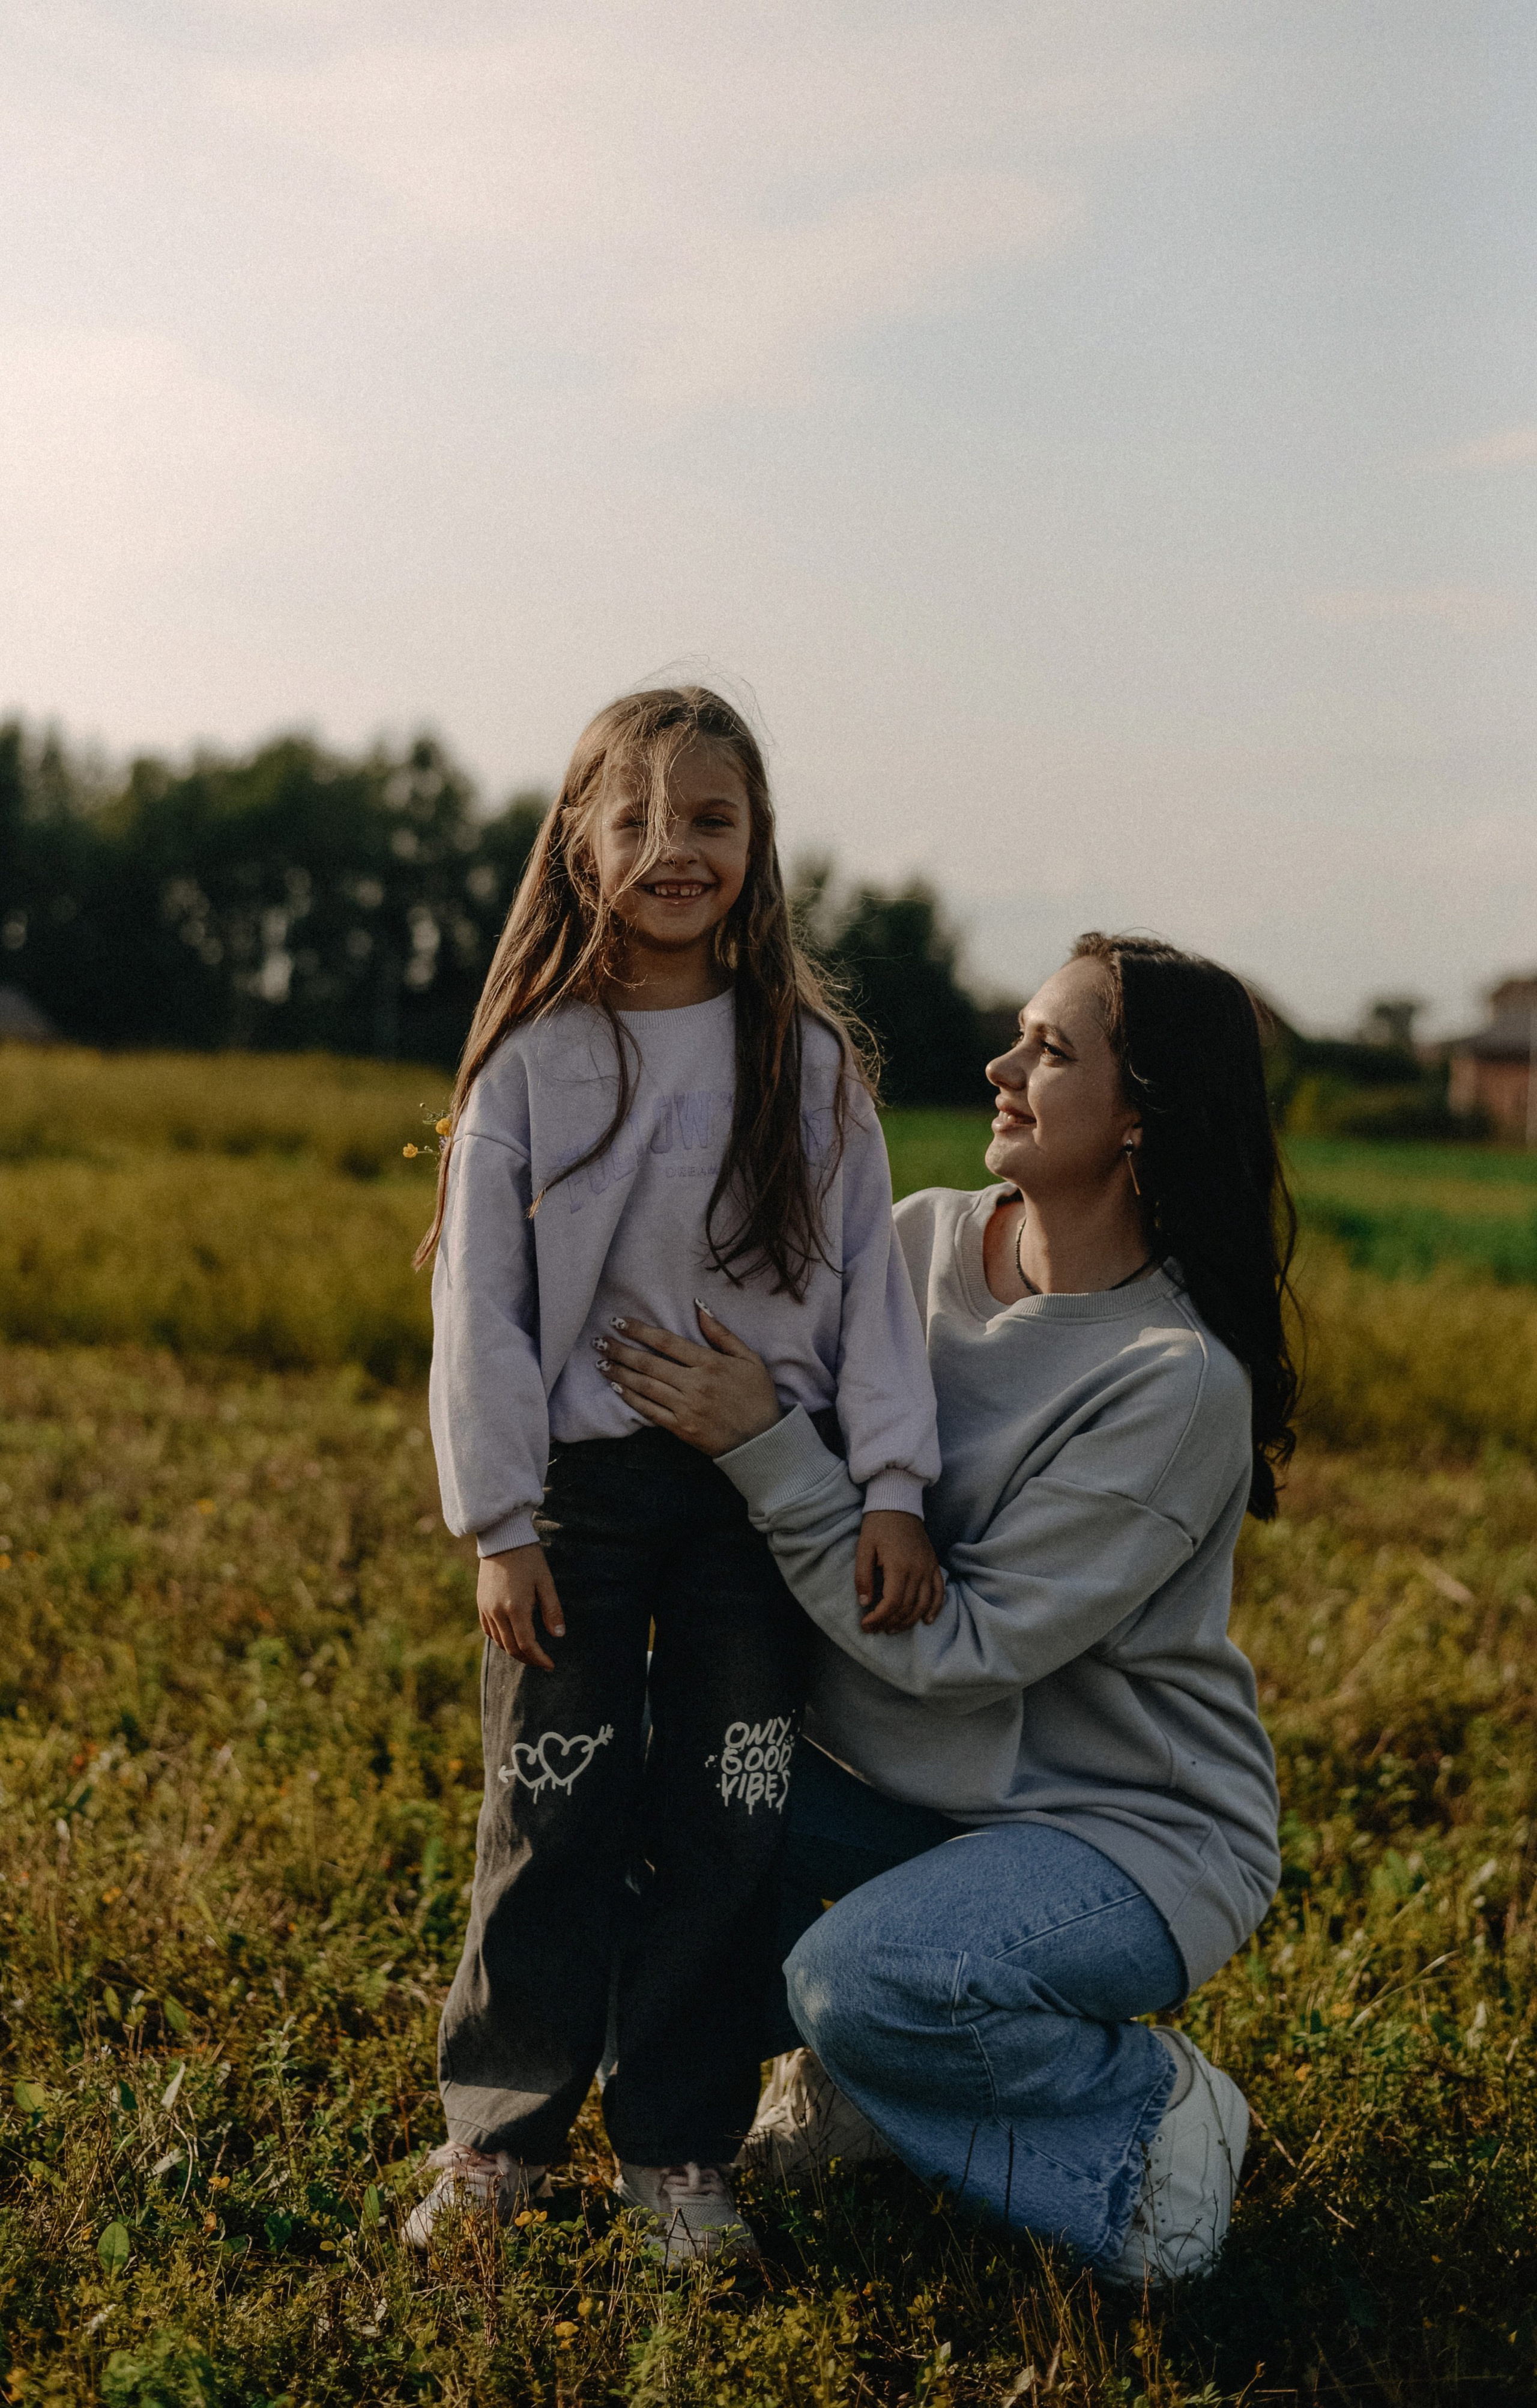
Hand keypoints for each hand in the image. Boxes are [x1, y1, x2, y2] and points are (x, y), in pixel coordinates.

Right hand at [478, 1542, 565, 1668]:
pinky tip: (511, 1638)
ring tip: (530, 1652)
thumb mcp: (545, 1582)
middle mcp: (497, 1612)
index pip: (527, 1645)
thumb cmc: (528, 1558)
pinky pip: (488, 1630)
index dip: (539, 1659)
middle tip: (542, 1662)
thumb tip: (558, 1635)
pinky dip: (500, 1639)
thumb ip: (552, 1610)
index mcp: (516, 1608)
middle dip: (528, 1659)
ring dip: (514, 1651)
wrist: (502, 1539)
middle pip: (512, 1648)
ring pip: (499, 1642)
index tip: (550, 1665)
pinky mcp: (480, 1603)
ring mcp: (486, 1608)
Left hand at [597, 1305, 781, 1455]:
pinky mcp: (681, 1428)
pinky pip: (650, 1411)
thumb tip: (699, 1307)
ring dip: (620, 1373)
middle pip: (649, 1364)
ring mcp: (686, 1408)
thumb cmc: (757, 1396)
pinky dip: (630, 1399)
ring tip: (601, 1361)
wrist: (763, 1441)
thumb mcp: (749, 1359)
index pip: (666, 1342)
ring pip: (645, 1387)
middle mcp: (695, 1384)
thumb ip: (721, 1334)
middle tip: (599, 1340)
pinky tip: (616, 1388)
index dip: (640, 1331)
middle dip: (621, 1350)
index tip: (619, 1322)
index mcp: (710, 1363)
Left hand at [855, 1510, 945, 1634]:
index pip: (892, 1603)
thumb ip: (863, 1577)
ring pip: (924, 1604)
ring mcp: (928, 1568)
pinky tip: (927, 1621)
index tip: (866, 1625)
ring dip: (909, 1621)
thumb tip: (864, 1603)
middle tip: (875, 1629)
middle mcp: (918, 1570)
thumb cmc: (878, 1525)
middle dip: (890, 1623)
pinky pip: (940, 1592)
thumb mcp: (863, 1548)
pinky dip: (935, 1608)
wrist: (898, 1503)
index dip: (878, 1618)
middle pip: (908, 1607)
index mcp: (899, 1566)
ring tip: (893, 1628)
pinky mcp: (934, 1564)